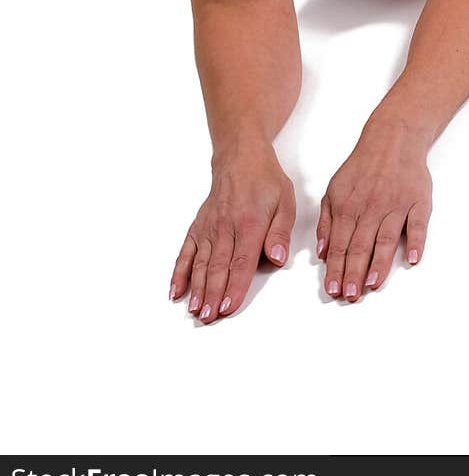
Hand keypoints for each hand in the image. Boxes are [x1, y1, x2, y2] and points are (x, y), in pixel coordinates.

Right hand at [169, 143, 295, 322]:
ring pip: (201, 262)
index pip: (241, 261)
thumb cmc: (266, 181)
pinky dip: (179, 272)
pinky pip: (186, 251)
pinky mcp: (198, 226)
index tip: (228, 308)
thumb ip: (280, 232)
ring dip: (197, 288)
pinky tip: (176, 291)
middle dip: (213, 295)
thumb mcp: (285, 201)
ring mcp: (209, 227)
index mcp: (249, 223)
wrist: (240, 157)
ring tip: (195, 311)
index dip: (234, 287)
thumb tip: (276, 257)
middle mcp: (225, 226)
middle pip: (218, 266)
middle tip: (208, 318)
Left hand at [317, 119, 432, 301]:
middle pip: (360, 245)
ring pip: (386, 238)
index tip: (334, 289)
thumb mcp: (334, 189)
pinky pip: (417, 224)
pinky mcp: (418, 201)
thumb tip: (322, 251)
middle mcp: (371, 207)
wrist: (392, 139)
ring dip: (379, 263)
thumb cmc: (362, 167)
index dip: (336, 268)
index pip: (340, 244)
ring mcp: (396, 205)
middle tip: (350, 295)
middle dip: (354, 273)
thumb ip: (326, 221)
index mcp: (348, 206)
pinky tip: (412, 259)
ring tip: (372, 284)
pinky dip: (415, 241)